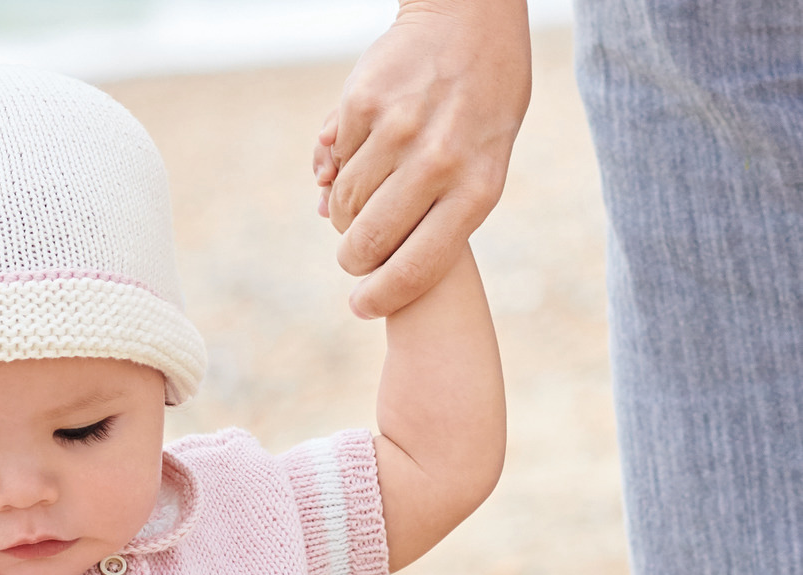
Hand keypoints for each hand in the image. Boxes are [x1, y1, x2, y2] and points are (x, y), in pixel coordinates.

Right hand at [313, 0, 530, 318]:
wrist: (471, 17)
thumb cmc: (480, 108)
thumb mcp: (480, 161)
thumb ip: (429, 212)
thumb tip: (359, 243)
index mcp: (478, 187)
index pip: (417, 268)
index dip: (381, 297)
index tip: (361, 305)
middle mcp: (440, 160)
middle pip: (369, 242)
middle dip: (353, 257)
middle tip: (353, 254)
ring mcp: (399, 130)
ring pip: (345, 202)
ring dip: (344, 209)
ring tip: (364, 196)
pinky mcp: (363, 104)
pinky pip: (335, 159)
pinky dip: (339, 164)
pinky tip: (360, 152)